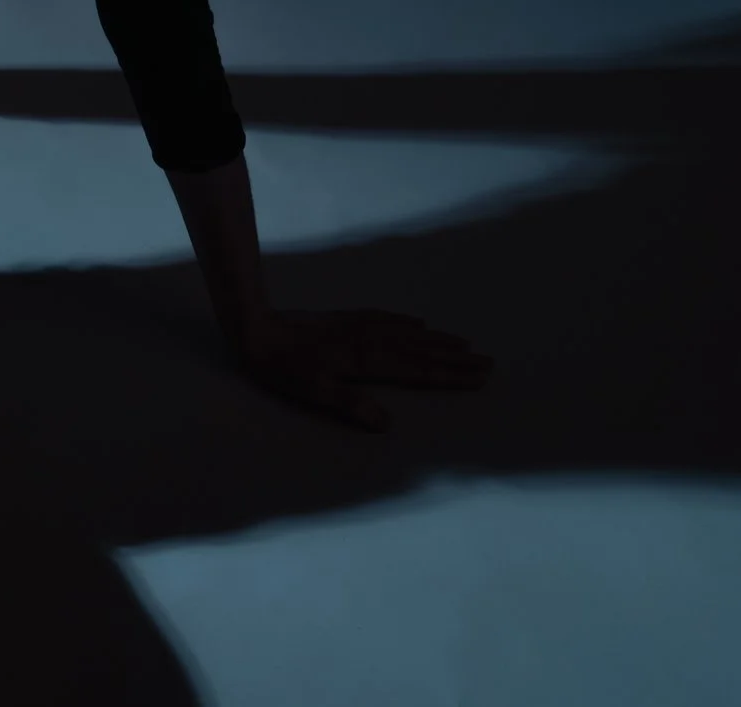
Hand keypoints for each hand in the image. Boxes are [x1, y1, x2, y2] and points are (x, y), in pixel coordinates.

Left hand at [234, 308, 493, 431]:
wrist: (253, 327)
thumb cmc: (280, 366)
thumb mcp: (310, 391)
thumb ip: (348, 405)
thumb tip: (386, 422)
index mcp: (363, 361)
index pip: (415, 370)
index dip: (448, 375)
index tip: (478, 377)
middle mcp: (366, 340)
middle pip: (419, 350)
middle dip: (453, 358)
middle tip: (486, 361)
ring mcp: (355, 326)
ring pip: (406, 332)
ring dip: (435, 339)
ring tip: (462, 342)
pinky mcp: (342, 319)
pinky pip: (383, 318)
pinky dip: (404, 321)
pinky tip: (415, 322)